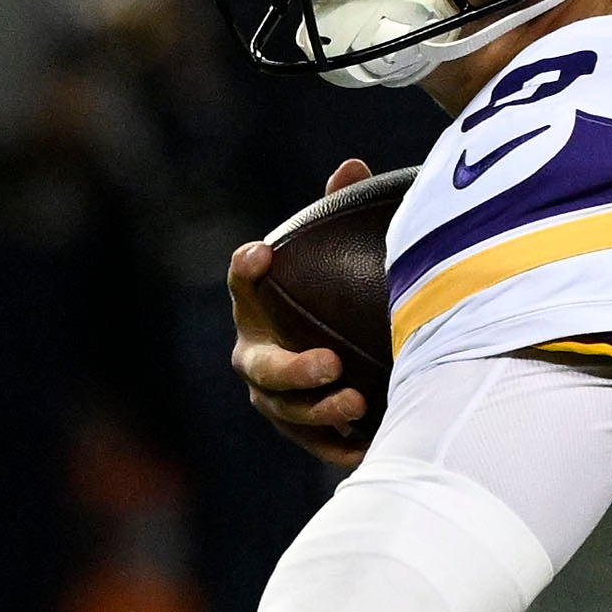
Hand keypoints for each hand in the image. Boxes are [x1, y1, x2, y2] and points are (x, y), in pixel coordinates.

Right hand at [227, 155, 375, 468]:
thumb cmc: (337, 293)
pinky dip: (338, 443)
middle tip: (331, 362)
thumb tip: (352, 168)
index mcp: (258, 305)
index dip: (245, 270)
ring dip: (318, 409)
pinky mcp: (299, 430)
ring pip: (285, 410)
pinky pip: (313, 442)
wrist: (351, 353)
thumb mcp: (344, 253)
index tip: (261, 253)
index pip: (243, 284)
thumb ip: (343, 213)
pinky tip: (369, 438)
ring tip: (357, 400)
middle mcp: (255, 353)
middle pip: (261, 366)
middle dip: (292, 368)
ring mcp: (273, 397)